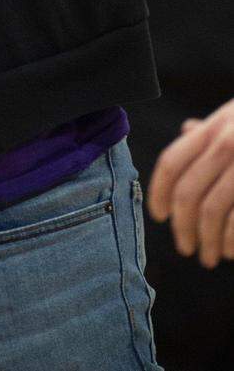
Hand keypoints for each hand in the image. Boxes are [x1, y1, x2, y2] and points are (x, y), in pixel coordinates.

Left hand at [149, 98, 233, 267]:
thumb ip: (214, 130)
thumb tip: (186, 130)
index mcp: (215, 128)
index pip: (173, 163)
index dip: (160, 192)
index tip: (158, 216)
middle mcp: (228, 143)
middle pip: (189, 193)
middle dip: (182, 227)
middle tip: (185, 248)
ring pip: (211, 212)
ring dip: (207, 242)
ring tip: (208, 257)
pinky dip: (231, 242)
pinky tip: (232, 252)